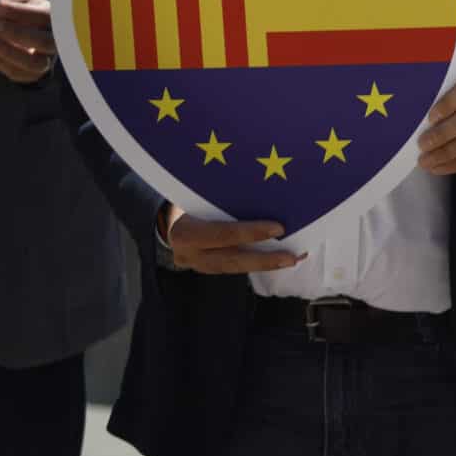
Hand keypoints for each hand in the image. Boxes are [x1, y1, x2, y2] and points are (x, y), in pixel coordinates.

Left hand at [0, 0, 56, 84]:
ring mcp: (45, 59)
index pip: (45, 17)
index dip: (21, 13)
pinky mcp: (30, 73)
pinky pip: (16, 72)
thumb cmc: (19, 9)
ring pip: (34, 63)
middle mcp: (55, 40)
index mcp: (55, 17)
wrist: (21, 29)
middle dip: (17, 34)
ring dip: (8, 52)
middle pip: (45, 42)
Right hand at [160, 204, 303, 274]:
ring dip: (265, 264)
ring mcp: (196, 264)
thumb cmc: (184, 201)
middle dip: (264, 260)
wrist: (163, 220)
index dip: (251, 232)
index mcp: (186, 232)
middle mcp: (189, 254)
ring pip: (234, 268)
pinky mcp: (205, 268)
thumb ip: (218, 199)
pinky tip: (276, 259)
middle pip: (231, 259)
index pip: (223, 233)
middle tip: (292, 258)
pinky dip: (255, 263)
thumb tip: (259, 187)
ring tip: (291, 259)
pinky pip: (232, 267)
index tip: (279, 228)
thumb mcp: (194, 197)